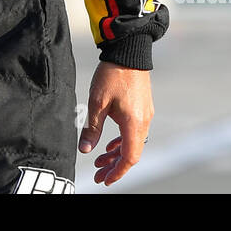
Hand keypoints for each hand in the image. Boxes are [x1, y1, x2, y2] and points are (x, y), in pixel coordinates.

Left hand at [79, 62, 153, 186]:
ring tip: (101, 160)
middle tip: (98, 174)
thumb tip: (85, 150)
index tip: (103, 179)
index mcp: (133, 123)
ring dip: (117, 154)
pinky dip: (122, 141)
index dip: (117, 172)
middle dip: (114, 166)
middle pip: (132, 153)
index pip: (129, 158)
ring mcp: (145, 115)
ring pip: (133, 143)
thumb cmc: (112, 74)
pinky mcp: (143, 108)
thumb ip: (92, 128)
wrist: (129, 51)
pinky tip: (110, 143)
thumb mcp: (97, 102)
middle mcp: (144, 122)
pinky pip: (135, 132)